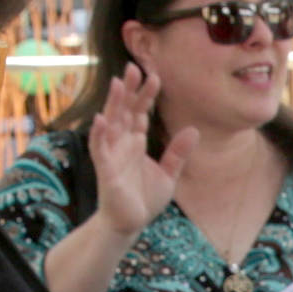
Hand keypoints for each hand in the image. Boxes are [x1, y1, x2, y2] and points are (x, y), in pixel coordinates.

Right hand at [89, 61, 184, 233]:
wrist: (130, 224)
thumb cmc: (143, 199)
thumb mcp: (168, 175)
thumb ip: (177, 153)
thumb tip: (193, 130)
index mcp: (135, 142)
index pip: (139, 112)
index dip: (146, 95)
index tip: (155, 76)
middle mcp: (122, 144)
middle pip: (124, 110)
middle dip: (129, 90)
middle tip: (134, 67)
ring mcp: (112, 155)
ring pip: (111, 123)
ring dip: (113, 104)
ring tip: (117, 83)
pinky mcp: (106, 170)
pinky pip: (100, 149)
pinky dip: (99, 134)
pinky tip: (101, 119)